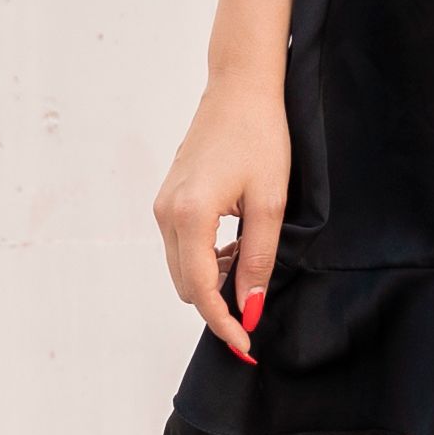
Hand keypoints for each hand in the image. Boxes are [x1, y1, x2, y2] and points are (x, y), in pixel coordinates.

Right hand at [151, 72, 288, 362]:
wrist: (240, 88)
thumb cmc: (260, 136)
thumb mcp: (270, 203)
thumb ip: (258, 259)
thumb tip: (249, 308)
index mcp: (190, 215)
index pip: (201, 290)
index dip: (223, 324)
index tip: (246, 345)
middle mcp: (167, 214)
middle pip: (186, 285)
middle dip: (217, 305)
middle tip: (255, 309)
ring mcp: (163, 205)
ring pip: (181, 267)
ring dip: (212, 280)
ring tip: (250, 267)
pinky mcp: (167, 198)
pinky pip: (181, 246)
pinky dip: (205, 259)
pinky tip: (235, 247)